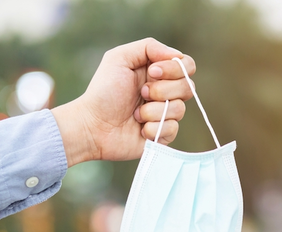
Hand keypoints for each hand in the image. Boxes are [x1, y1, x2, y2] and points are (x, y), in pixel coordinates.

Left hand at [51, 37, 195, 166]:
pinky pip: (172, 129)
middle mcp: (166, 92)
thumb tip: (177, 55)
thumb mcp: (119, 58)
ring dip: (153, 111)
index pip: (187, 65)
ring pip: (180, 110)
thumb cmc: (103, 92)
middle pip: (189, 87)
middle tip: (141, 93)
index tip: (152, 72)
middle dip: (163, 90)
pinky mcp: (163, 135)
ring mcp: (165, 114)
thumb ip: (149, 47)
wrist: (92, 125)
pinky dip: (153, 129)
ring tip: (135, 114)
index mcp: (158, 73)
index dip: (175, 69)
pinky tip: (139, 129)